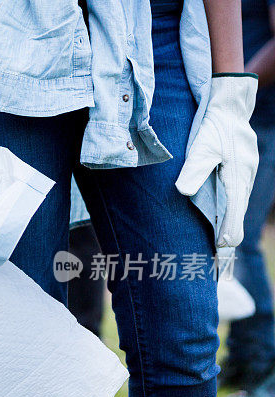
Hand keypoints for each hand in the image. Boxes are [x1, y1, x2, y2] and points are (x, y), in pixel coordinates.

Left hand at [175, 75, 258, 247]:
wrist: (229, 107)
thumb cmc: (214, 127)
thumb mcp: (202, 146)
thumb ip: (194, 169)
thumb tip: (183, 191)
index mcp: (237, 177)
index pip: (233, 213)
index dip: (227, 232)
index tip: (220, 250)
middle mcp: (244, 179)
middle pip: (237, 214)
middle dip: (228, 234)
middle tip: (218, 257)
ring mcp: (243, 176)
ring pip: (236, 206)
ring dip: (228, 224)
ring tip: (218, 246)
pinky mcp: (239, 172)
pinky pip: (235, 197)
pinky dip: (229, 211)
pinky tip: (220, 220)